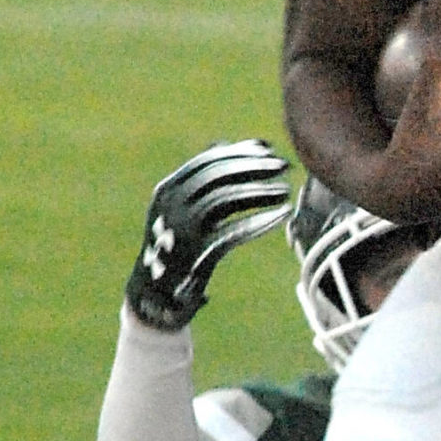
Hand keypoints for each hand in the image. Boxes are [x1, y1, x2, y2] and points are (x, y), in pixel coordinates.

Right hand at [125, 139, 291, 329]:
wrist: (155, 297)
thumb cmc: (177, 248)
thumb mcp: (182, 209)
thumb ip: (206, 180)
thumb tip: (230, 144)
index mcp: (167, 190)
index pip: (208, 161)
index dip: (241, 152)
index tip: (270, 150)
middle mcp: (171, 205)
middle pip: (218, 175)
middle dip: (254, 166)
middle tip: (284, 166)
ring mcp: (182, 229)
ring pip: (227, 199)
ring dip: (260, 192)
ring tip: (285, 192)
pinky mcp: (197, 253)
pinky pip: (234, 231)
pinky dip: (261, 221)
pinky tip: (282, 215)